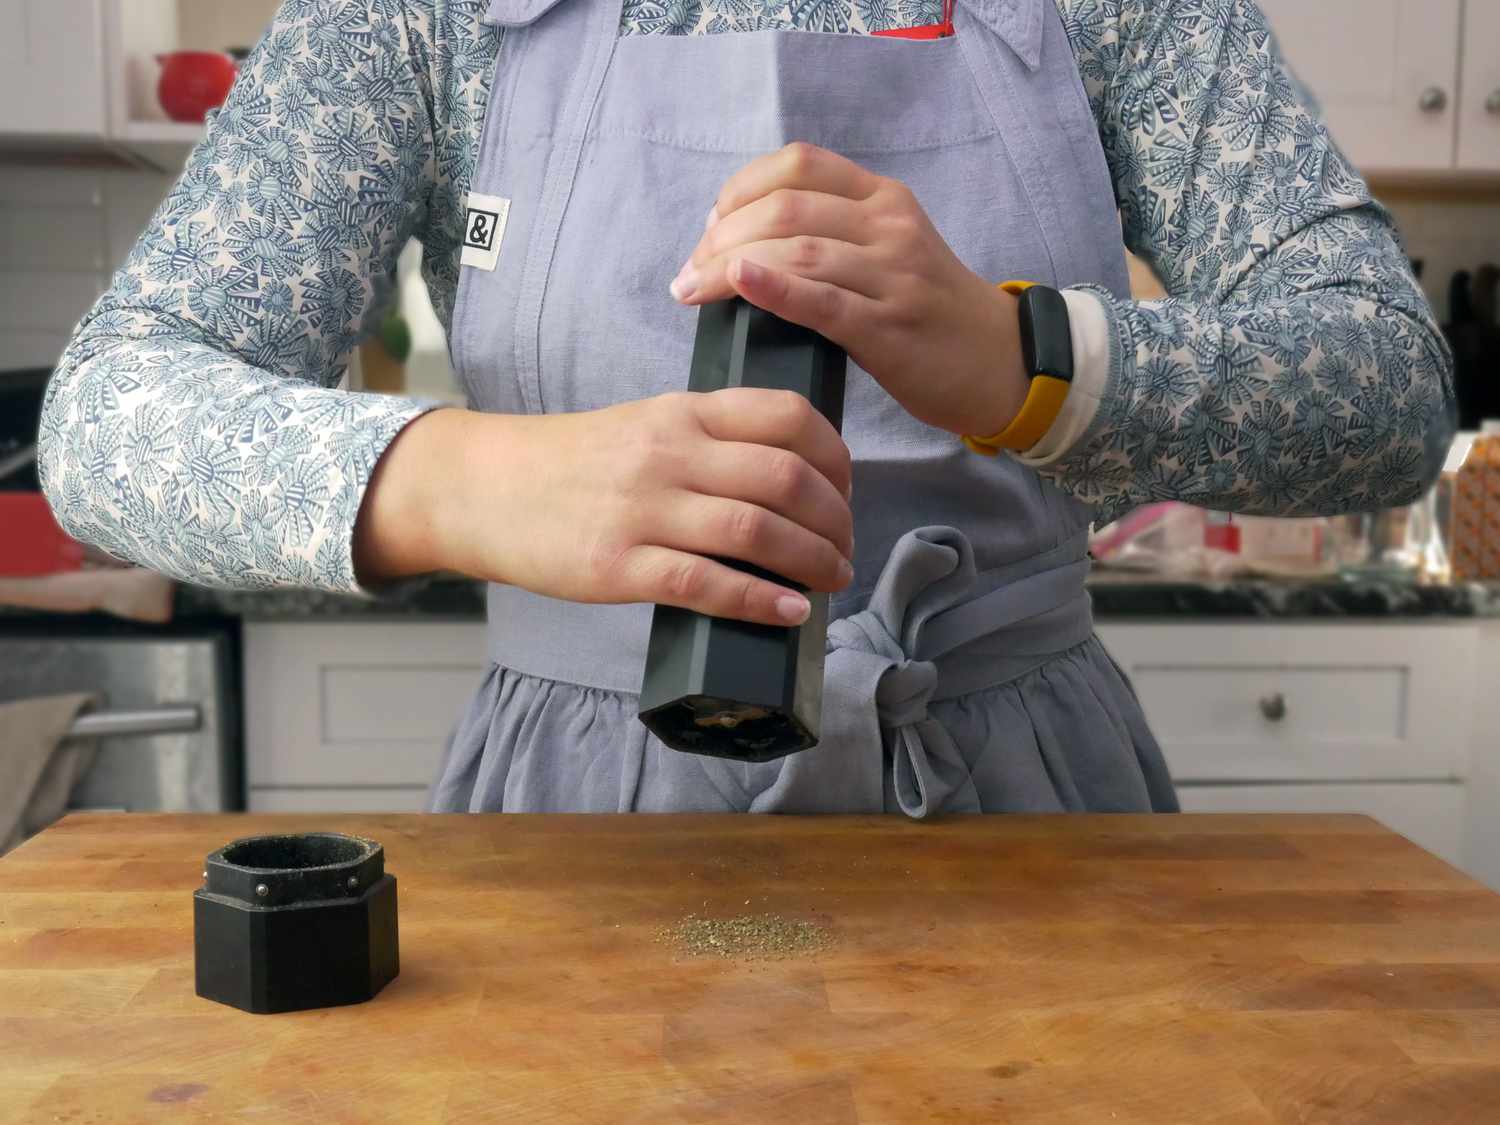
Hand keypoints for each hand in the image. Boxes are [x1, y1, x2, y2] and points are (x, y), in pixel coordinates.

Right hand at [354, 392, 853, 625]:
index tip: (846, 487)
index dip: (835, 455)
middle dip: (835, 519)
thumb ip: (708, 438)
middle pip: (786, 478)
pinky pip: (706, 583)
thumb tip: (788, 477)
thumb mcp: (645, 425)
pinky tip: (789, 613)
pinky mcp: (618, 566)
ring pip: (757, 531)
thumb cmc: (574, 463)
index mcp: (682, 413)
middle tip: (846, 548)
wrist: (485, 487)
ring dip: (812, 561)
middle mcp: (669, 454)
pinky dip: (760, 601)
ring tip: (831, 581)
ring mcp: (643, 510)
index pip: (786, 415)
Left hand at [672, 142, 1029, 438]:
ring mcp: (893, 276)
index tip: (712, 229)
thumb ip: (831, 234)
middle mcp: (889, 227)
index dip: (739, 191)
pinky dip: (773, 288)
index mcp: (883, 199)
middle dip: (721, 238)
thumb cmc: (929, 311)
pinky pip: (822, 300)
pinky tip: (737, 285)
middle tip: (691, 272)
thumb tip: (743, 242)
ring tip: (692, 291)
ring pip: (797, 251)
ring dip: (729, 268)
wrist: (1000, 362)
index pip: (797, 165)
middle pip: (785, 208)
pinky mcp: (890, 328)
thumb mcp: (889, 249)